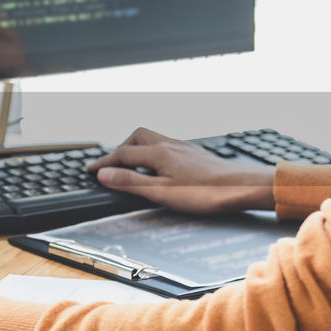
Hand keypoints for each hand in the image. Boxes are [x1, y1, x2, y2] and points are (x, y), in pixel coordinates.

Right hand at [87, 128, 275, 214]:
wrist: (240, 187)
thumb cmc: (205, 193)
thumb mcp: (161, 192)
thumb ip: (131, 182)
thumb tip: (104, 173)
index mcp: (158, 153)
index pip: (122, 154)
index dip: (104, 162)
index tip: (90, 168)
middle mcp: (169, 145)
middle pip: (137, 138)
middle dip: (120, 148)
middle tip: (111, 163)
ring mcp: (184, 147)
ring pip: (153, 139)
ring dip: (137, 148)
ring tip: (132, 163)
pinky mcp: (195, 153)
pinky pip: (166, 144)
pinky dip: (154, 152)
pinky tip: (161, 166)